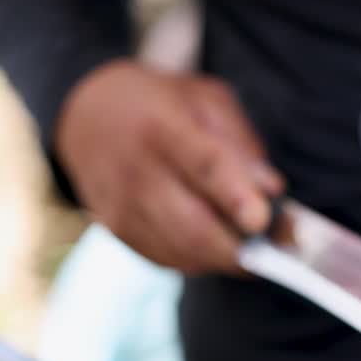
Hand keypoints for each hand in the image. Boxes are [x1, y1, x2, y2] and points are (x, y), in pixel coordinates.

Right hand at [55, 59, 283, 273]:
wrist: (85, 114)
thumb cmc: (161, 105)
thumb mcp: (207, 100)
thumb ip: (242, 143)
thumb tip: (271, 190)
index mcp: (162, 126)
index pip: (203, 167)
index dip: (235, 197)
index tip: (262, 220)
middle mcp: (136, 170)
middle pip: (193, 227)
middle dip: (240, 247)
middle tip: (276, 246)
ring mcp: (121, 206)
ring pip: (184, 252)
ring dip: (225, 257)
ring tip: (251, 242)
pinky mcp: (117, 231)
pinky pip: (168, 260)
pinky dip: (200, 259)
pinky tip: (214, 242)